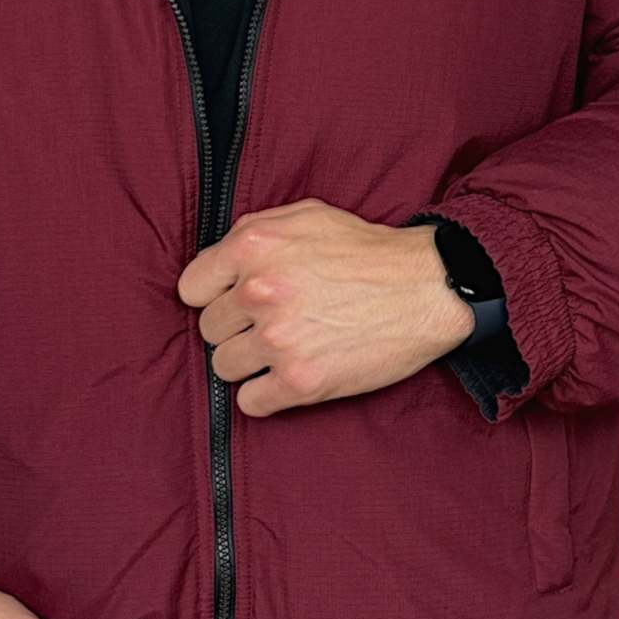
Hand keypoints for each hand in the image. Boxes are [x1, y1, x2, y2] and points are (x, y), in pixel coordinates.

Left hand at [176, 197, 472, 415]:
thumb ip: (252, 234)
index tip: (236, 300)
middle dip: (236, 327)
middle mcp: (259, 292)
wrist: (427, 288)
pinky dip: (266, 394)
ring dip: (249, 362)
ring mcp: (279, 340)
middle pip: (209, 329)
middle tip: (272, 322)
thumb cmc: (366, 251)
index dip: (214, 295)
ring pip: (224, 367)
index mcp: (252, 247)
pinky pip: (250, 402)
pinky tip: (290, 375)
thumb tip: (215, 265)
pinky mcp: (300, 382)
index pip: (191, 288)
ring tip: (284, 348)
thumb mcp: (304, 216)